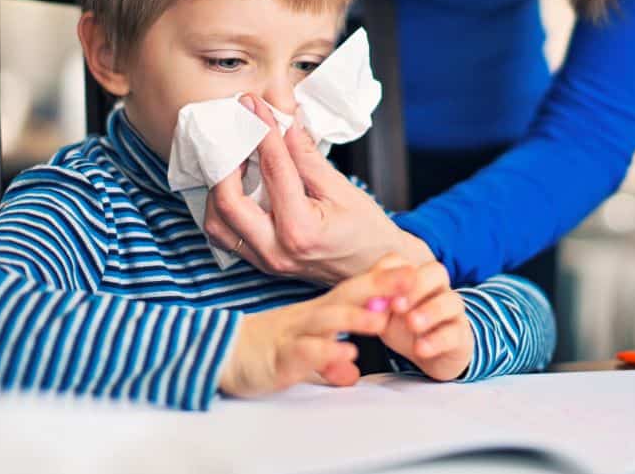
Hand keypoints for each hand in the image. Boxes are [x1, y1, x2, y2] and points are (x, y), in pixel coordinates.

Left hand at [203, 95, 434, 284]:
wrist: (374, 268)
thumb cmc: (367, 232)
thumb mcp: (343, 189)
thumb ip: (308, 158)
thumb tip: (286, 124)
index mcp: (300, 230)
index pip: (272, 170)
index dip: (262, 131)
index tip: (253, 105)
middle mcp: (276, 251)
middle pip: (227, 201)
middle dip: (226, 160)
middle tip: (236, 132)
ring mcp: (265, 261)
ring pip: (217, 223)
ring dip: (218, 187)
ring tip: (235, 158)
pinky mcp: (261, 262)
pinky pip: (227, 235)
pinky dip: (223, 207)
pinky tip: (237, 185)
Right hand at [218, 256, 414, 397]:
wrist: (222, 356)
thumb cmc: (267, 349)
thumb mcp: (306, 349)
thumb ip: (333, 357)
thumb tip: (356, 366)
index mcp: (319, 312)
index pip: (353, 289)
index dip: (382, 279)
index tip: (412, 268)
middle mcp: (309, 318)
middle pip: (345, 297)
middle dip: (378, 287)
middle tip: (408, 280)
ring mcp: (293, 335)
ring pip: (326, 323)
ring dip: (355, 319)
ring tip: (381, 319)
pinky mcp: (279, 359)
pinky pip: (304, 356)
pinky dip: (325, 357)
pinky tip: (346, 360)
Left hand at [377, 256, 473, 381]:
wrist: (431, 354)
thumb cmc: (403, 327)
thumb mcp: (385, 315)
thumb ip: (375, 306)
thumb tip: (369, 302)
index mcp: (414, 277)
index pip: (404, 262)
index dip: (389, 271)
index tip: (374, 289)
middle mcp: (437, 288)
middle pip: (436, 272)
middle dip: (416, 286)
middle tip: (396, 305)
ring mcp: (452, 311)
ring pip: (451, 301)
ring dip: (430, 311)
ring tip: (412, 324)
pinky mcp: (460, 336)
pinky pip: (454, 333)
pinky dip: (436, 341)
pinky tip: (420, 349)